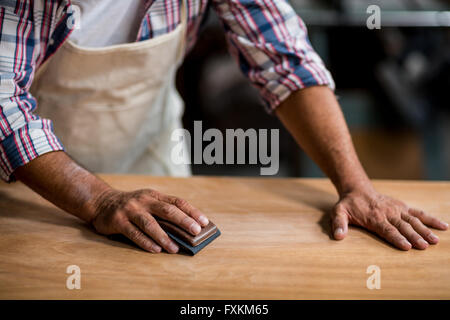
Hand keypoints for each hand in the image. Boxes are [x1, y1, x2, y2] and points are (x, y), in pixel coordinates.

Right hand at [91, 188, 208, 252]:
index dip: (192, 211)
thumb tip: (185, 230)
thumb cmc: (132, 206)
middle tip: (196, 232)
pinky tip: (156, 250)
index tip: (204, 222)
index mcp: (154, 195)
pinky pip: (134, 233)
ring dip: (164, 237)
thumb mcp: (148, 202)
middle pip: (167, 210)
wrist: (102, 202)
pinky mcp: (119, 221)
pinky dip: (146, 242)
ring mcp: (131, 210)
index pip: (177, 202)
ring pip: (150, 224)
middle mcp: (144, 201)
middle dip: (183, 221)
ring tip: (175, 248)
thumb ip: (163, 211)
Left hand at [331, 189, 448, 249]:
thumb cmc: (349, 205)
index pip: (387, 230)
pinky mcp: (403, 207)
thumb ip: (339, 224)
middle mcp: (388, 213)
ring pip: (413, 220)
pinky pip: (419, 213)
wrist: (358, 189)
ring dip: (424, 230)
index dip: (397, 238)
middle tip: (424, 246)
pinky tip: (443, 226)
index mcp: (374, 217)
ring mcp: (397, 209)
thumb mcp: (338, 212)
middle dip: (414, 237)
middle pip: (403, 227)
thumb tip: (338, 236)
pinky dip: (431, 219)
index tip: (406, 246)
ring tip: (434, 241)